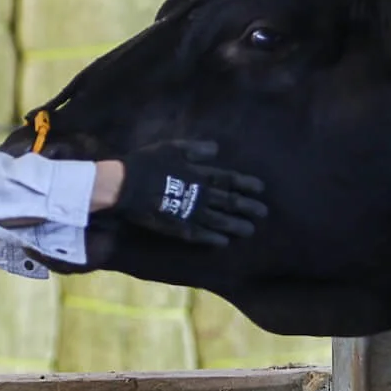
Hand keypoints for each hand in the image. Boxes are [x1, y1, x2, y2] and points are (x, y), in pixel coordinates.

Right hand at [110, 140, 266, 246]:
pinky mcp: (178, 227)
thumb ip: (196, 149)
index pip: (229, 180)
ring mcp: (190, 213)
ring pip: (219, 221)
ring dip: (235, 225)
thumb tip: (217, 150)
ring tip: (249, 231)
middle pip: (229, 202)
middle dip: (248, 207)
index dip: (246, 184)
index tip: (261, 189)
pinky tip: (223, 243)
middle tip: (264, 213)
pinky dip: (213, 239)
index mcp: (200, 174)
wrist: (126, 186)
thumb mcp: (173, 147)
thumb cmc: (148, 163)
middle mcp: (200, 195)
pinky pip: (200, 235)